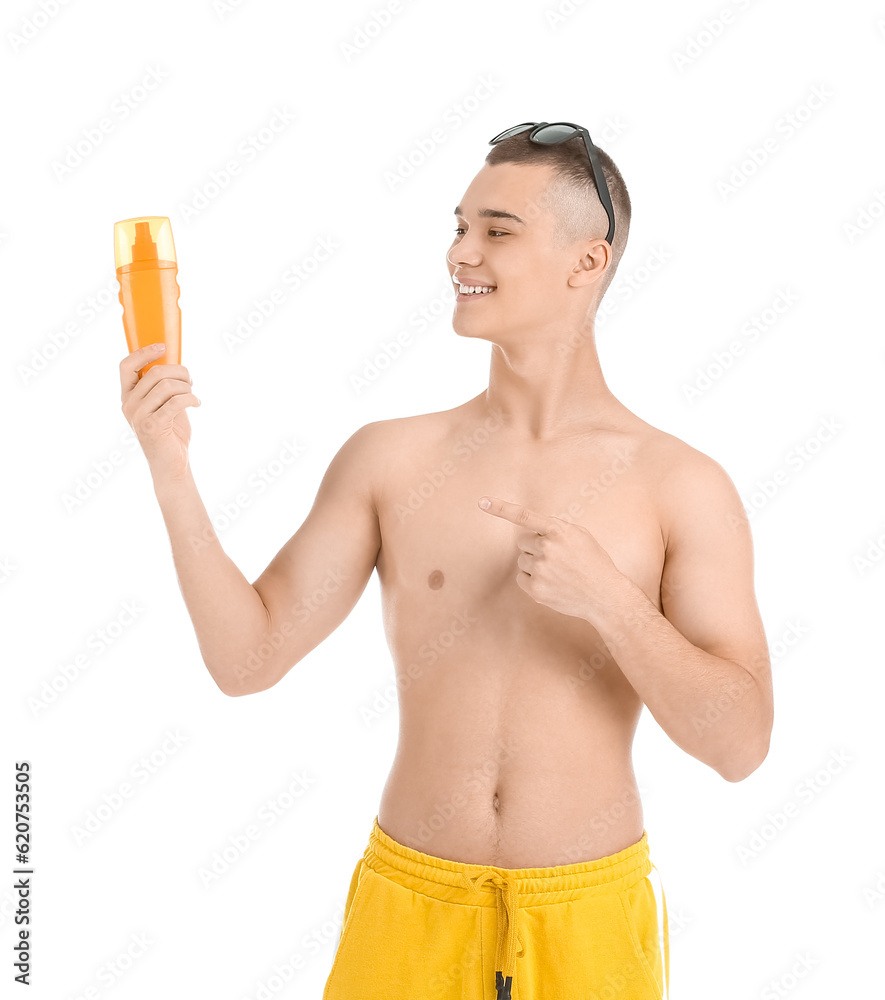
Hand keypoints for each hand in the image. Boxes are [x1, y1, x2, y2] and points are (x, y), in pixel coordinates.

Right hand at [120, 344, 200, 480]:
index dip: (144, 352)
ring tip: (193, 395)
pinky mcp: (152, 426)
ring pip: (167, 385)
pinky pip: (176, 402)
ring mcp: (139, 416)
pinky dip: (191, 399)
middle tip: (191, 381)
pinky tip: (197, 404)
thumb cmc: (169, 432)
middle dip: (180, 372)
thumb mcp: (163, 404)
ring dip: (187, 387)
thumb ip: (162, 386)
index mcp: (128, 396)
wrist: (171, 463)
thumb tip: (176, 363)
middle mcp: (129, 405)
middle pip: (155, 372)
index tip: (163, 346)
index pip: (126, 366)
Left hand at [478, 495, 621, 621]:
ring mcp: (540, 570)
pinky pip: (521, 578)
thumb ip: (555, 529)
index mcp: (559, 531)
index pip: (525, 516)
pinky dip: (532, 580)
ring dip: (535, 564)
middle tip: (556, 557)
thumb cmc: (593, 562)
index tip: (482, 502)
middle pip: (522, 542)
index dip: (501, 508)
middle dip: (534, 547)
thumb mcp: (579, 536)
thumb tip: (530, 530)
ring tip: (558, 572)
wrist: (604, 596)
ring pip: (522, 560)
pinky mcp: (535, 589)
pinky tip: (552, 583)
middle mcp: (547, 548)